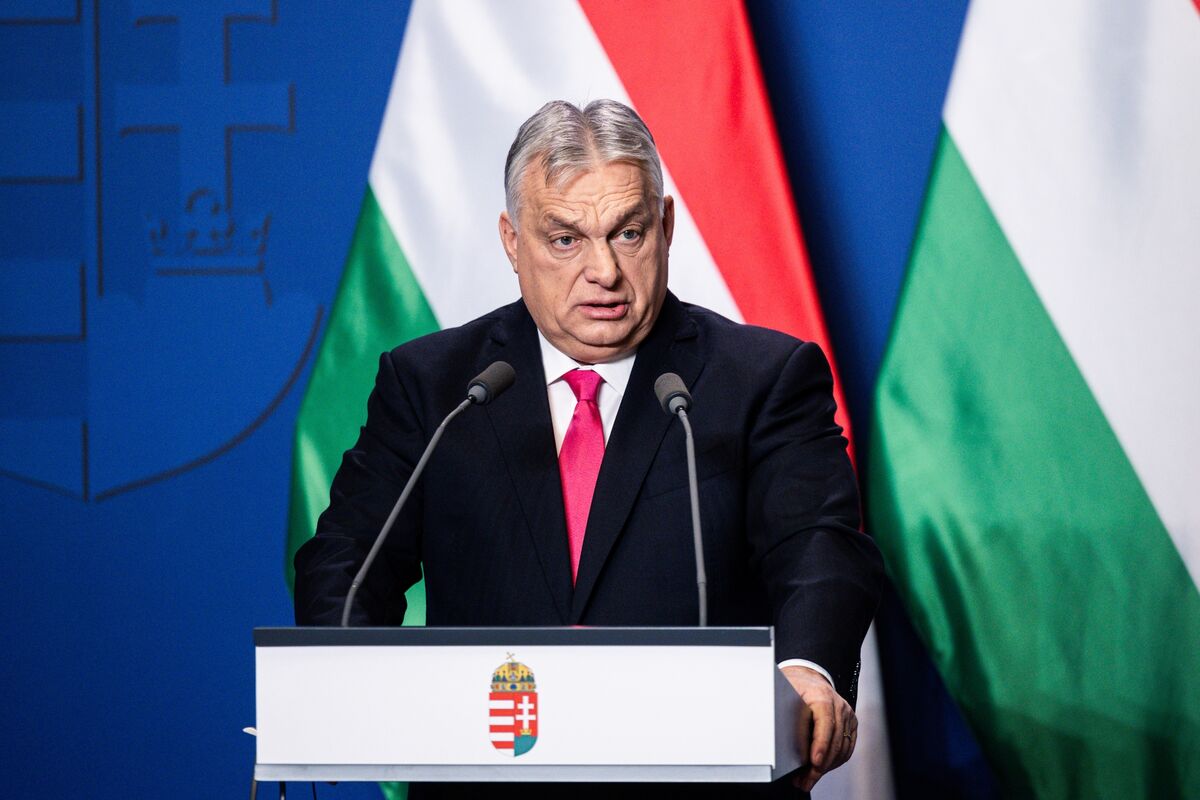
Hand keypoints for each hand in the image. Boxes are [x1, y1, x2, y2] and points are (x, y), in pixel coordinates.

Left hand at [780, 665, 856, 791]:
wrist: (808, 677)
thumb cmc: (794, 686)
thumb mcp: (784, 694)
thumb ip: (784, 713)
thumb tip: (776, 734)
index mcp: (821, 696)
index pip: (825, 724)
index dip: (820, 745)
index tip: (813, 762)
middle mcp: (838, 705)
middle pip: (835, 741)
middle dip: (820, 765)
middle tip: (805, 780)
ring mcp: (847, 714)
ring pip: (842, 748)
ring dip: (826, 767)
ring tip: (809, 779)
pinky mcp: (851, 723)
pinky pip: (847, 747)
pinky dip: (835, 761)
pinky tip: (821, 768)